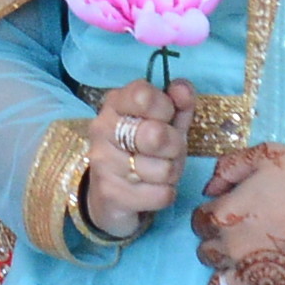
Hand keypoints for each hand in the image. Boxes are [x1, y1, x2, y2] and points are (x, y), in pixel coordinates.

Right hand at [75, 79, 194, 239]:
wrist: (111, 196)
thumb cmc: (143, 151)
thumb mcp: (166, 123)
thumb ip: (178, 103)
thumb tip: (182, 88)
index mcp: (115, 104)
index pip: (143, 95)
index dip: (165, 107)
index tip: (165, 117)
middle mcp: (102, 129)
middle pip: (156, 134)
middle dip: (174, 146)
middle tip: (168, 151)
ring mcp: (103, 163)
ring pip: (164, 169)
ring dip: (171, 174)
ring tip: (158, 172)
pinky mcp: (110, 195)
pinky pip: (161, 195)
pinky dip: (165, 194)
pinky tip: (151, 190)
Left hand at [189, 141, 284, 284]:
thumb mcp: (263, 154)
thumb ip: (227, 167)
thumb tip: (208, 190)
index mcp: (225, 214)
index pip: (198, 222)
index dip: (210, 216)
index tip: (227, 213)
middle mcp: (232, 247)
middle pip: (206, 253)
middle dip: (216, 245)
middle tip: (238, 236)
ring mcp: (253, 274)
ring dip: (223, 276)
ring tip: (240, 267)